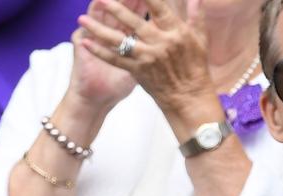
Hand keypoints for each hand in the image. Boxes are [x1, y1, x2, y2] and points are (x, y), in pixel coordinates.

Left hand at [78, 0, 214, 117]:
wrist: (189, 98)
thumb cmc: (196, 67)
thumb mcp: (200, 39)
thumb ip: (196, 15)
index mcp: (175, 32)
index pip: (157, 7)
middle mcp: (159, 43)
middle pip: (133, 21)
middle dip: (115, 8)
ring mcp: (147, 58)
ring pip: (119, 40)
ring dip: (98, 29)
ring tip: (82, 19)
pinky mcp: (138, 71)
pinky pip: (115, 60)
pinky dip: (99, 52)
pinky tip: (85, 43)